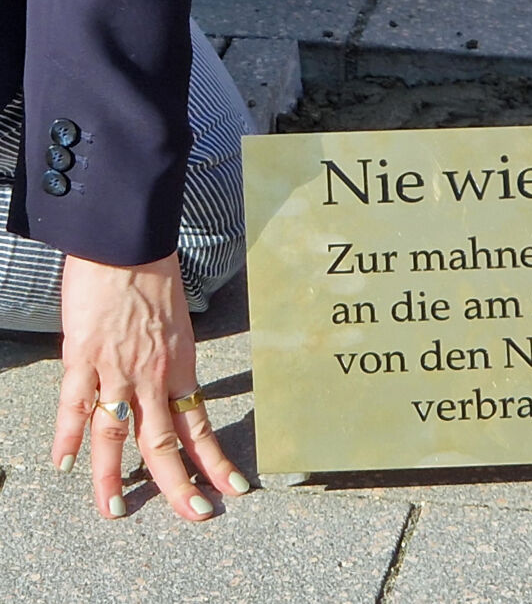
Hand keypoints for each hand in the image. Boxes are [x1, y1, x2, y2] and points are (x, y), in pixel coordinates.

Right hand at [51, 252, 248, 518]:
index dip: (215, 461)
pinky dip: (68, 435)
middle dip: (180, 485)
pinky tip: (65, 464)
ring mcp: (117, 370)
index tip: (233, 490)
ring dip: (115, 476)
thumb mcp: (177, 325)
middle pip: (165, 442)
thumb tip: (169, 381)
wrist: (128, 246)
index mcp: (181, 368)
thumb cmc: (154, 278)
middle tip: (194, 516)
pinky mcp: (84, 356)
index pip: (201, 426)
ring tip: (116, 511)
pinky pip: (75, 404)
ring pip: (118, 434)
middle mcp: (153, 377)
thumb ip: (170, 359)